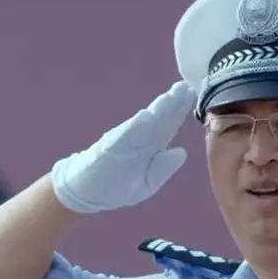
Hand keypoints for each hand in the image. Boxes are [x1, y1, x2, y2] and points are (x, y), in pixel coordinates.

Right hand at [50, 81, 195, 212]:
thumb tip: (182, 152)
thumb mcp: (146, 184)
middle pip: (160, 119)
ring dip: (159, 109)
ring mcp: (123, 141)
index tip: (193, 95)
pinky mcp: (109, 147)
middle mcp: (138, 140)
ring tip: (173, 94)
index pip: (169, 126)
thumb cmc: (115, 187)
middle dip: (174, 103)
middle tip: (187, 86)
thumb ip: (162, 169)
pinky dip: (136, 126)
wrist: (84, 192)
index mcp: (150, 148)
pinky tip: (148, 115)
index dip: (180, 111)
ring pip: (145, 123)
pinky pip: (124, 136)